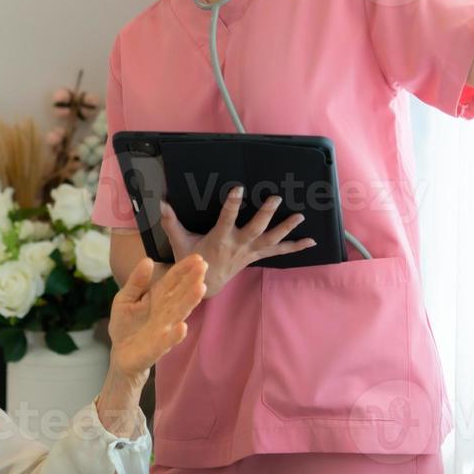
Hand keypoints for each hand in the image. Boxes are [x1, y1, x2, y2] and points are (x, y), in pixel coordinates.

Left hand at [106, 253, 207, 378]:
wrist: (120, 355)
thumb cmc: (126, 325)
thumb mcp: (125, 298)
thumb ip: (136, 281)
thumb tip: (147, 260)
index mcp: (157, 297)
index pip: (173, 280)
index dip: (184, 269)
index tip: (197, 258)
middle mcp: (165, 312)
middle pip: (180, 294)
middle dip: (191, 281)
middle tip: (203, 267)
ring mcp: (163, 330)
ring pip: (178, 314)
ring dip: (189, 302)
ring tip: (200, 288)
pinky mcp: (155, 348)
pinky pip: (166, 342)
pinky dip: (174, 336)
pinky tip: (182, 327)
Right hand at [159, 185, 314, 300]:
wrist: (205, 285)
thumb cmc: (191, 260)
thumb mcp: (178, 242)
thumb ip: (171, 222)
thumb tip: (162, 202)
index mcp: (219, 239)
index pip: (226, 219)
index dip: (232, 204)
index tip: (238, 188)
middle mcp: (237, 246)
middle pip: (255, 229)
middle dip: (266, 214)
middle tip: (276, 198)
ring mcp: (249, 252)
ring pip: (271, 240)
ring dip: (287, 229)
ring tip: (301, 216)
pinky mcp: (256, 257)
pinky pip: (279, 253)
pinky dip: (295, 247)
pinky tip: (312, 242)